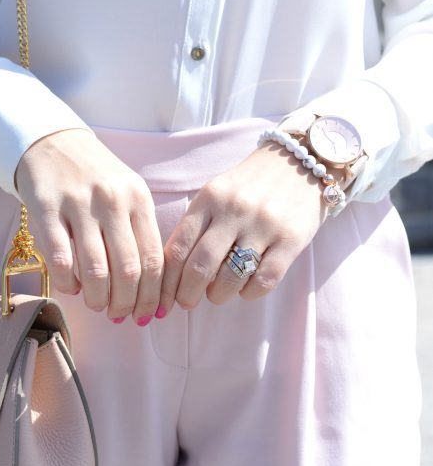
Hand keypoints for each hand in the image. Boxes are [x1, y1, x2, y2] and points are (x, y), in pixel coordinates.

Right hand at [14, 128, 164, 321]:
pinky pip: (60, 259)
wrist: (51, 143)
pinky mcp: (46, 210)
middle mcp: (111, 201)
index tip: (148, 313)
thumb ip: (139, 233)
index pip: (154, 259)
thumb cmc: (95, 177)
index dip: (152, 295)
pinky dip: (68, 283)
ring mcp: (78, 205)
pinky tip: (71, 287)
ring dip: (98, 298)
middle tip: (120, 315)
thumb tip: (150, 288)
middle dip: (126, 303)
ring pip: (95, 270)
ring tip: (96, 304)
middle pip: (128, 270)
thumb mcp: (127, 194)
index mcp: (138, 199)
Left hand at [158, 142, 328, 311]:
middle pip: (200, 266)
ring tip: (218, 293)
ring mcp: (264, 224)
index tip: (164, 296)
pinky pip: (264, 280)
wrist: (300, 163)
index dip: (167, 280)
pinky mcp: (291, 239)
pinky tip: (245, 289)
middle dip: (188, 293)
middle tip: (187, 302)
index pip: (178, 247)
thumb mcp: (216, 195)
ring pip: (231, 277)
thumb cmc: (248, 187)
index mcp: (209, 198)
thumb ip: (195, 227)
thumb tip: (172, 275)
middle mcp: (235, 210)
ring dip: (219, 294)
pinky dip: (249, 293)